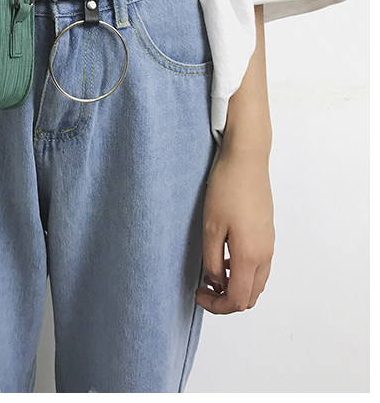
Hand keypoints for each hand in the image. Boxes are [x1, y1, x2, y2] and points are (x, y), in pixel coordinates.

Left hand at [195, 143, 274, 313]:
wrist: (247, 161)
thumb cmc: (227, 189)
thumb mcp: (210, 226)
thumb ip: (212, 259)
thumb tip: (216, 281)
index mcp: (250, 255)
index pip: (237, 300)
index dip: (216, 306)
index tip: (198, 294)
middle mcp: (265, 255)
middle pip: (250, 297)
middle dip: (226, 301)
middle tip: (203, 289)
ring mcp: (269, 245)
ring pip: (256, 283)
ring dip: (235, 287)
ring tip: (211, 274)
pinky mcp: (267, 235)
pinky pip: (258, 267)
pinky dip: (242, 273)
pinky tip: (223, 259)